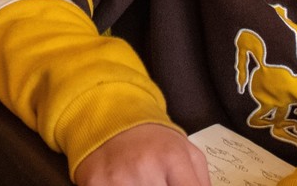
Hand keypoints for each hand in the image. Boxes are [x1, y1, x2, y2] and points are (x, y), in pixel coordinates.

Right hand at [73, 123, 210, 185]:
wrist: (111, 117)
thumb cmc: (155, 142)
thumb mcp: (187, 153)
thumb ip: (202, 183)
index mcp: (172, 158)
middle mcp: (145, 168)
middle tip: (159, 182)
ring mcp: (117, 178)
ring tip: (141, 182)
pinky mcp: (95, 184)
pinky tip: (124, 184)